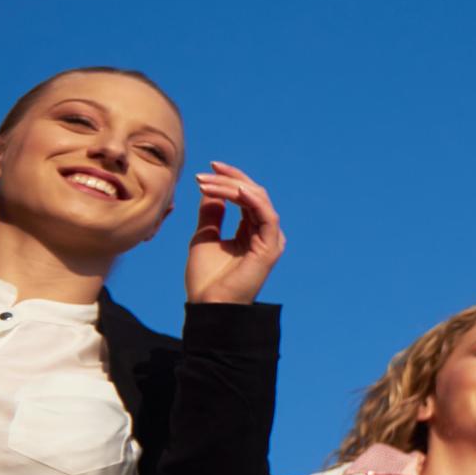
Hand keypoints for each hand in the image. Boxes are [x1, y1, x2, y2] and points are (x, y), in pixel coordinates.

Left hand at [184, 160, 284, 304]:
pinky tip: (234, 191)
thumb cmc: (206, 278)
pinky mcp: (270, 248)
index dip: (230, 180)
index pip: (246, 198)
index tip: (208, 169)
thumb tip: (211, 192)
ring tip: (208, 183)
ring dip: (234, 187)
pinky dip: (252, 200)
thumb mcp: (204, 237)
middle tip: (207, 172)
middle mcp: (265, 234)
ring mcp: (270, 240)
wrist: (208, 305)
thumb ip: (211, 215)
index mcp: (252, 232)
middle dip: (231, 179)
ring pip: (259, 201)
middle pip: (254, 195)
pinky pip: (266, 216)